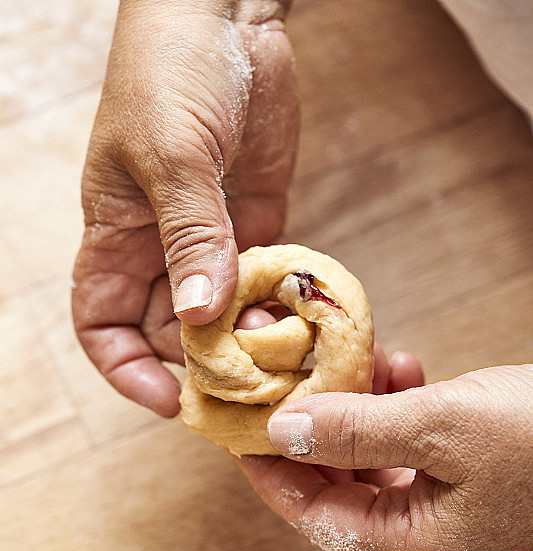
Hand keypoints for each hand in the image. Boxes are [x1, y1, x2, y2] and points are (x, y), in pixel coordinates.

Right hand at [72, 0, 297, 415]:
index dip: (125, 368)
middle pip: (168, 332)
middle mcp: (159, 247)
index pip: (101, 324)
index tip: (166, 397)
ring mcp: (209, 238)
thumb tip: (199, 316)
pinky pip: (260, 281)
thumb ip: (190, 238)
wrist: (227, 13)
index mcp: (115, 235)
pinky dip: (276, 305)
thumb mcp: (172, 156)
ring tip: (279, 355)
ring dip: (247, 341)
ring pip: (219, 314)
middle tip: (244, 383)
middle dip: (199, 363)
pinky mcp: (255, 222)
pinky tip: (299, 320)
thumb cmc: (171, 68)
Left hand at [238, 364, 532, 550]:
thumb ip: (357, 431)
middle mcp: (427, 527)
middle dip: (316, 429)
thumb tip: (280, 432)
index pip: (316, 518)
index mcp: (417, 541)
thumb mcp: (442, 427)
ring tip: (358, 360)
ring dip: (358, 407)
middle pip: (339, 485)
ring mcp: (448, 495)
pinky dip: (397, 401)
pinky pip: (410, 436)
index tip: (242, 430)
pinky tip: (402, 365)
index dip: (272, 474)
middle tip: (292, 382)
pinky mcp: (466, 461)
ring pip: (373, 455)